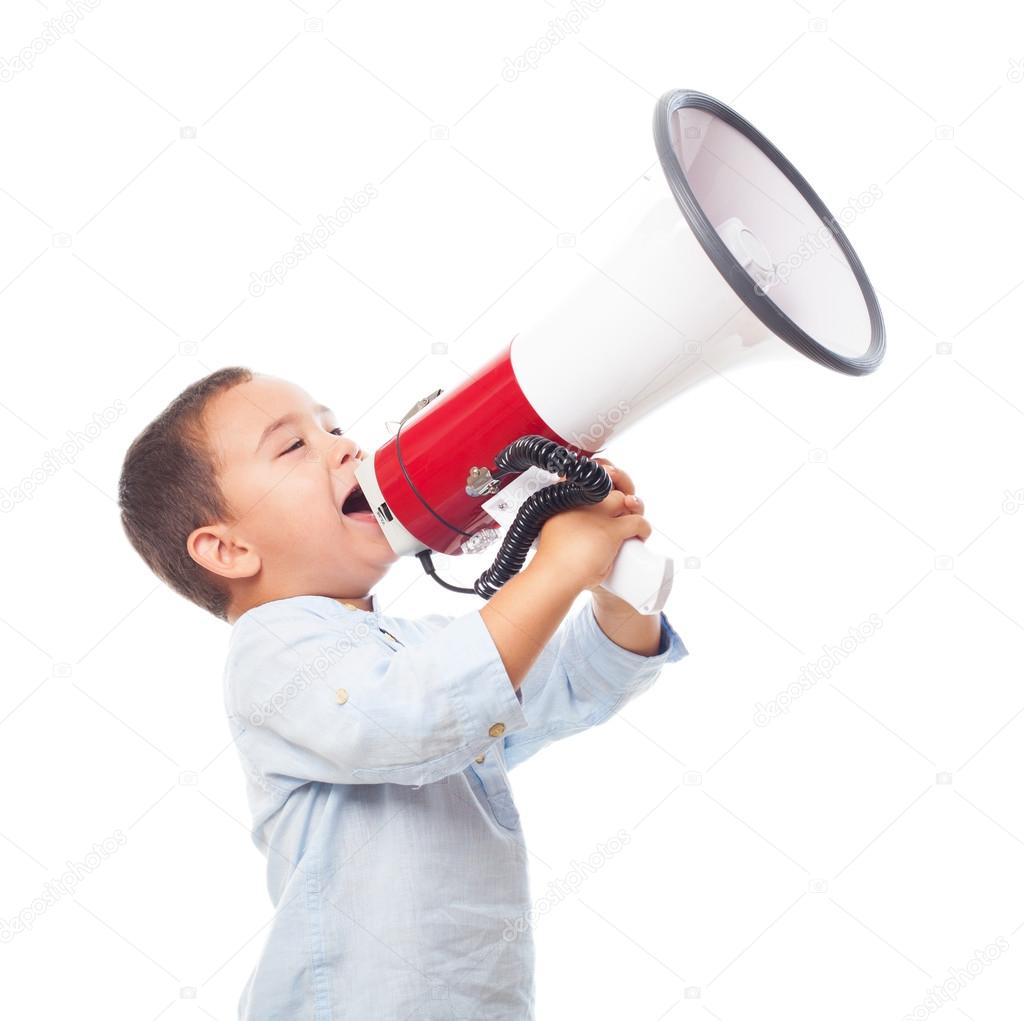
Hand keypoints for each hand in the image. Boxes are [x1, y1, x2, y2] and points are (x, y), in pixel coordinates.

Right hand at [532, 456, 649, 594]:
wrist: (555, 574)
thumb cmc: (553, 556)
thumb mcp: (555, 525)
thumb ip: (566, 514)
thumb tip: (579, 514)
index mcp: (565, 495)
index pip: (588, 470)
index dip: (603, 468)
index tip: (608, 473)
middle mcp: (582, 500)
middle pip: (610, 479)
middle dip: (621, 482)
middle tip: (624, 498)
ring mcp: (598, 514)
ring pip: (625, 499)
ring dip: (634, 506)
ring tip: (633, 514)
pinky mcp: (611, 530)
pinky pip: (636, 521)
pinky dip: (643, 528)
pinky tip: (641, 534)